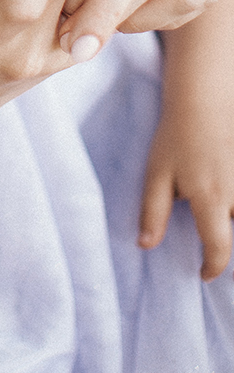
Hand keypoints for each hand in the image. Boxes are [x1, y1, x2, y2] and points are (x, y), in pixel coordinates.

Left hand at [140, 93, 233, 280]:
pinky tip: (229, 201)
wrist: (205, 99)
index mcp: (212, 199)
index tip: (204, 274)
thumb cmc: (177, 136)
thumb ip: (153, 213)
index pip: (219, 248)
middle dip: (230, 240)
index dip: (213, 267)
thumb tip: (146, 246)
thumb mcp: (157, 173)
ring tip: (221, 218)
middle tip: (217, 240)